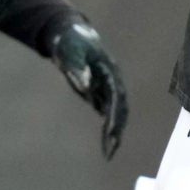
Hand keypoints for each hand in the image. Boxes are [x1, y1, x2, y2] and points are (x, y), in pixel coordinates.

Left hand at [52, 19, 128, 157]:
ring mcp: (107, 89)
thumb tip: (86, 86)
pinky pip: (107, 115)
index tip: (112, 130)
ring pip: (115, 114)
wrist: (68, 36)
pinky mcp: (99, 94)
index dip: (115, 114)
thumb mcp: (70, 53)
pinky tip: (106, 146)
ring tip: (110, 153)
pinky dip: (107, 130)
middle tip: (113, 148)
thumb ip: (78, 68)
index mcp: (109, 72)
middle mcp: (113, 82)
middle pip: (120, 108)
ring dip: (114, 133)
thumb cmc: (70, 43)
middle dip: (118, 128)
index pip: (116, 96)